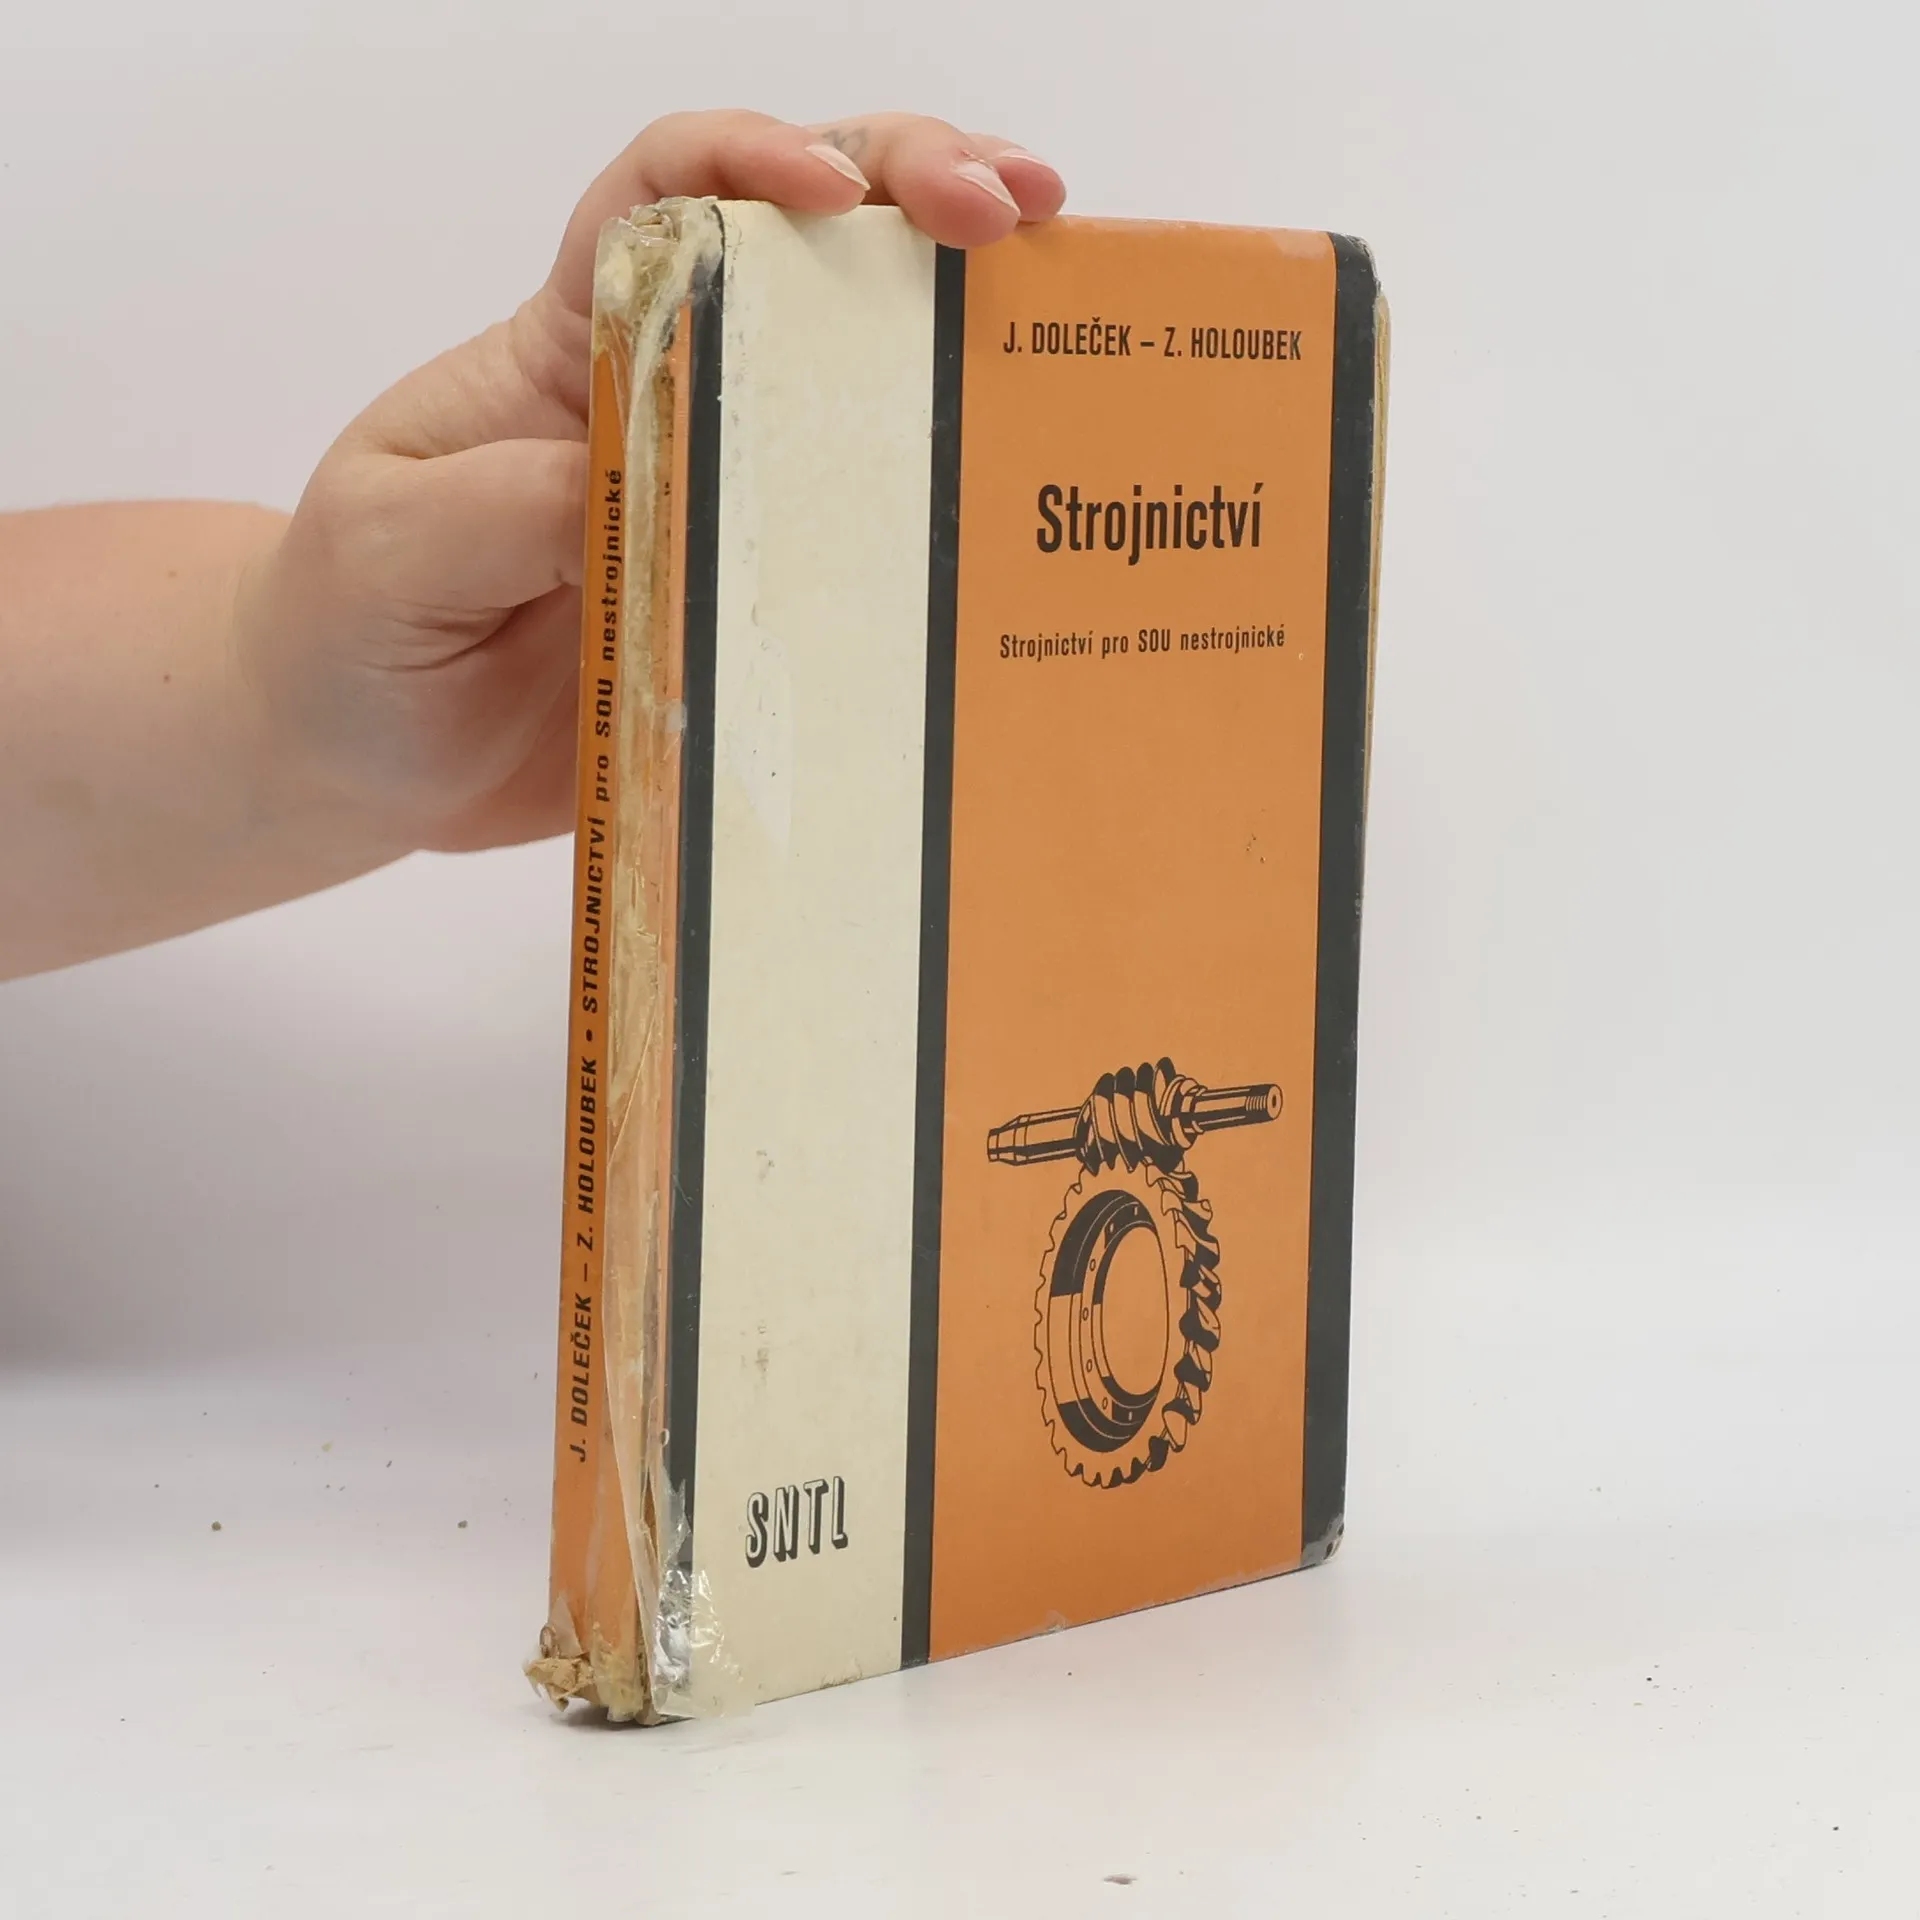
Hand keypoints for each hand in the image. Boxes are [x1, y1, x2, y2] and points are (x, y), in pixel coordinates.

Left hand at [243, 111, 1066, 855]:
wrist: (365, 759)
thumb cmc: (350, 629)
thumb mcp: (390, 550)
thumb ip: (497, 505)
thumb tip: (640, 477)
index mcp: (569, 347)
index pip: (664, 198)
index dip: (750, 158)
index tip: (831, 188)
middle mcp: (669, 400)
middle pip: (804, 247)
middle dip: (914, 189)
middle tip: (1015, 208)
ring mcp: (728, 501)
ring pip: (864, 375)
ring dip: (966, 315)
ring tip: (1062, 289)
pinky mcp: (761, 602)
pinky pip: (869, 542)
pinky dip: (950, 499)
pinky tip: (1018, 486)